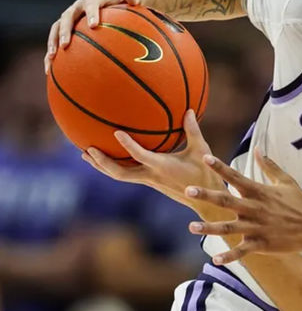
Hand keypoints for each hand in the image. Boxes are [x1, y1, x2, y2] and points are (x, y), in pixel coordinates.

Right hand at [45, 0, 143, 71]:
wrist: (116, 5)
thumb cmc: (126, 4)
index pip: (91, 2)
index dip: (91, 12)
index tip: (94, 26)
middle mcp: (78, 6)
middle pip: (67, 16)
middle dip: (66, 30)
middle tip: (66, 45)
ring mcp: (70, 17)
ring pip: (57, 28)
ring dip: (53, 42)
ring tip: (52, 57)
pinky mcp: (66, 29)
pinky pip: (55, 40)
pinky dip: (51, 54)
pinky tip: (50, 69)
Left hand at [82, 110, 226, 210]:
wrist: (204, 200)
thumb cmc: (205, 174)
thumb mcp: (201, 150)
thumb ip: (193, 130)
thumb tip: (188, 110)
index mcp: (162, 167)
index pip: (140, 156)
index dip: (127, 145)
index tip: (116, 132)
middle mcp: (151, 176)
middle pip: (119, 173)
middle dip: (102, 162)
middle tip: (88, 150)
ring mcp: (148, 181)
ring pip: (119, 175)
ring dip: (102, 166)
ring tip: (87, 154)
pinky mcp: (149, 182)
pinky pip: (127, 174)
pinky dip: (114, 166)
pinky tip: (109, 158)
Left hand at [185, 149, 301, 263]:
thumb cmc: (301, 203)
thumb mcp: (286, 181)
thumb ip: (269, 166)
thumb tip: (257, 149)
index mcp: (260, 192)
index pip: (236, 177)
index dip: (221, 168)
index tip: (206, 158)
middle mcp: (256, 208)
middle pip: (227, 200)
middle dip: (207, 195)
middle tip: (188, 190)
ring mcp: (258, 227)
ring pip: (229, 228)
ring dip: (210, 227)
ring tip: (191, 227)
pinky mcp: (263, 244)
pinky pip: (243, 251)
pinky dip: (230, 256)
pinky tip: (215, 260)